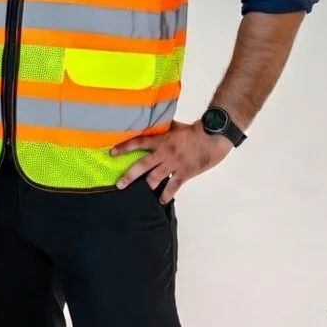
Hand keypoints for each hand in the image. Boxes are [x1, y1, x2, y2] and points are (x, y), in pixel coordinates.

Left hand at [111, 119, 233, 202]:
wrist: (213, 136)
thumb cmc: (195, 130)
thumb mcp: (175, 126)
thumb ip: (163, 128)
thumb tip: (153, 125)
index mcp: (161, 140)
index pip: (138, 143)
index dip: (124, 147)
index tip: (112, 153)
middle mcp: (164, 153)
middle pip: (142, 165)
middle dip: (130, 175)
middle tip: (119, 184)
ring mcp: (174, 164)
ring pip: (155, 177)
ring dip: (146, 187)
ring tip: (137, 195)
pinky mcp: (185, 173)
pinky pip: (173, 186)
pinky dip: (167, 194)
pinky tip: (161, 201)